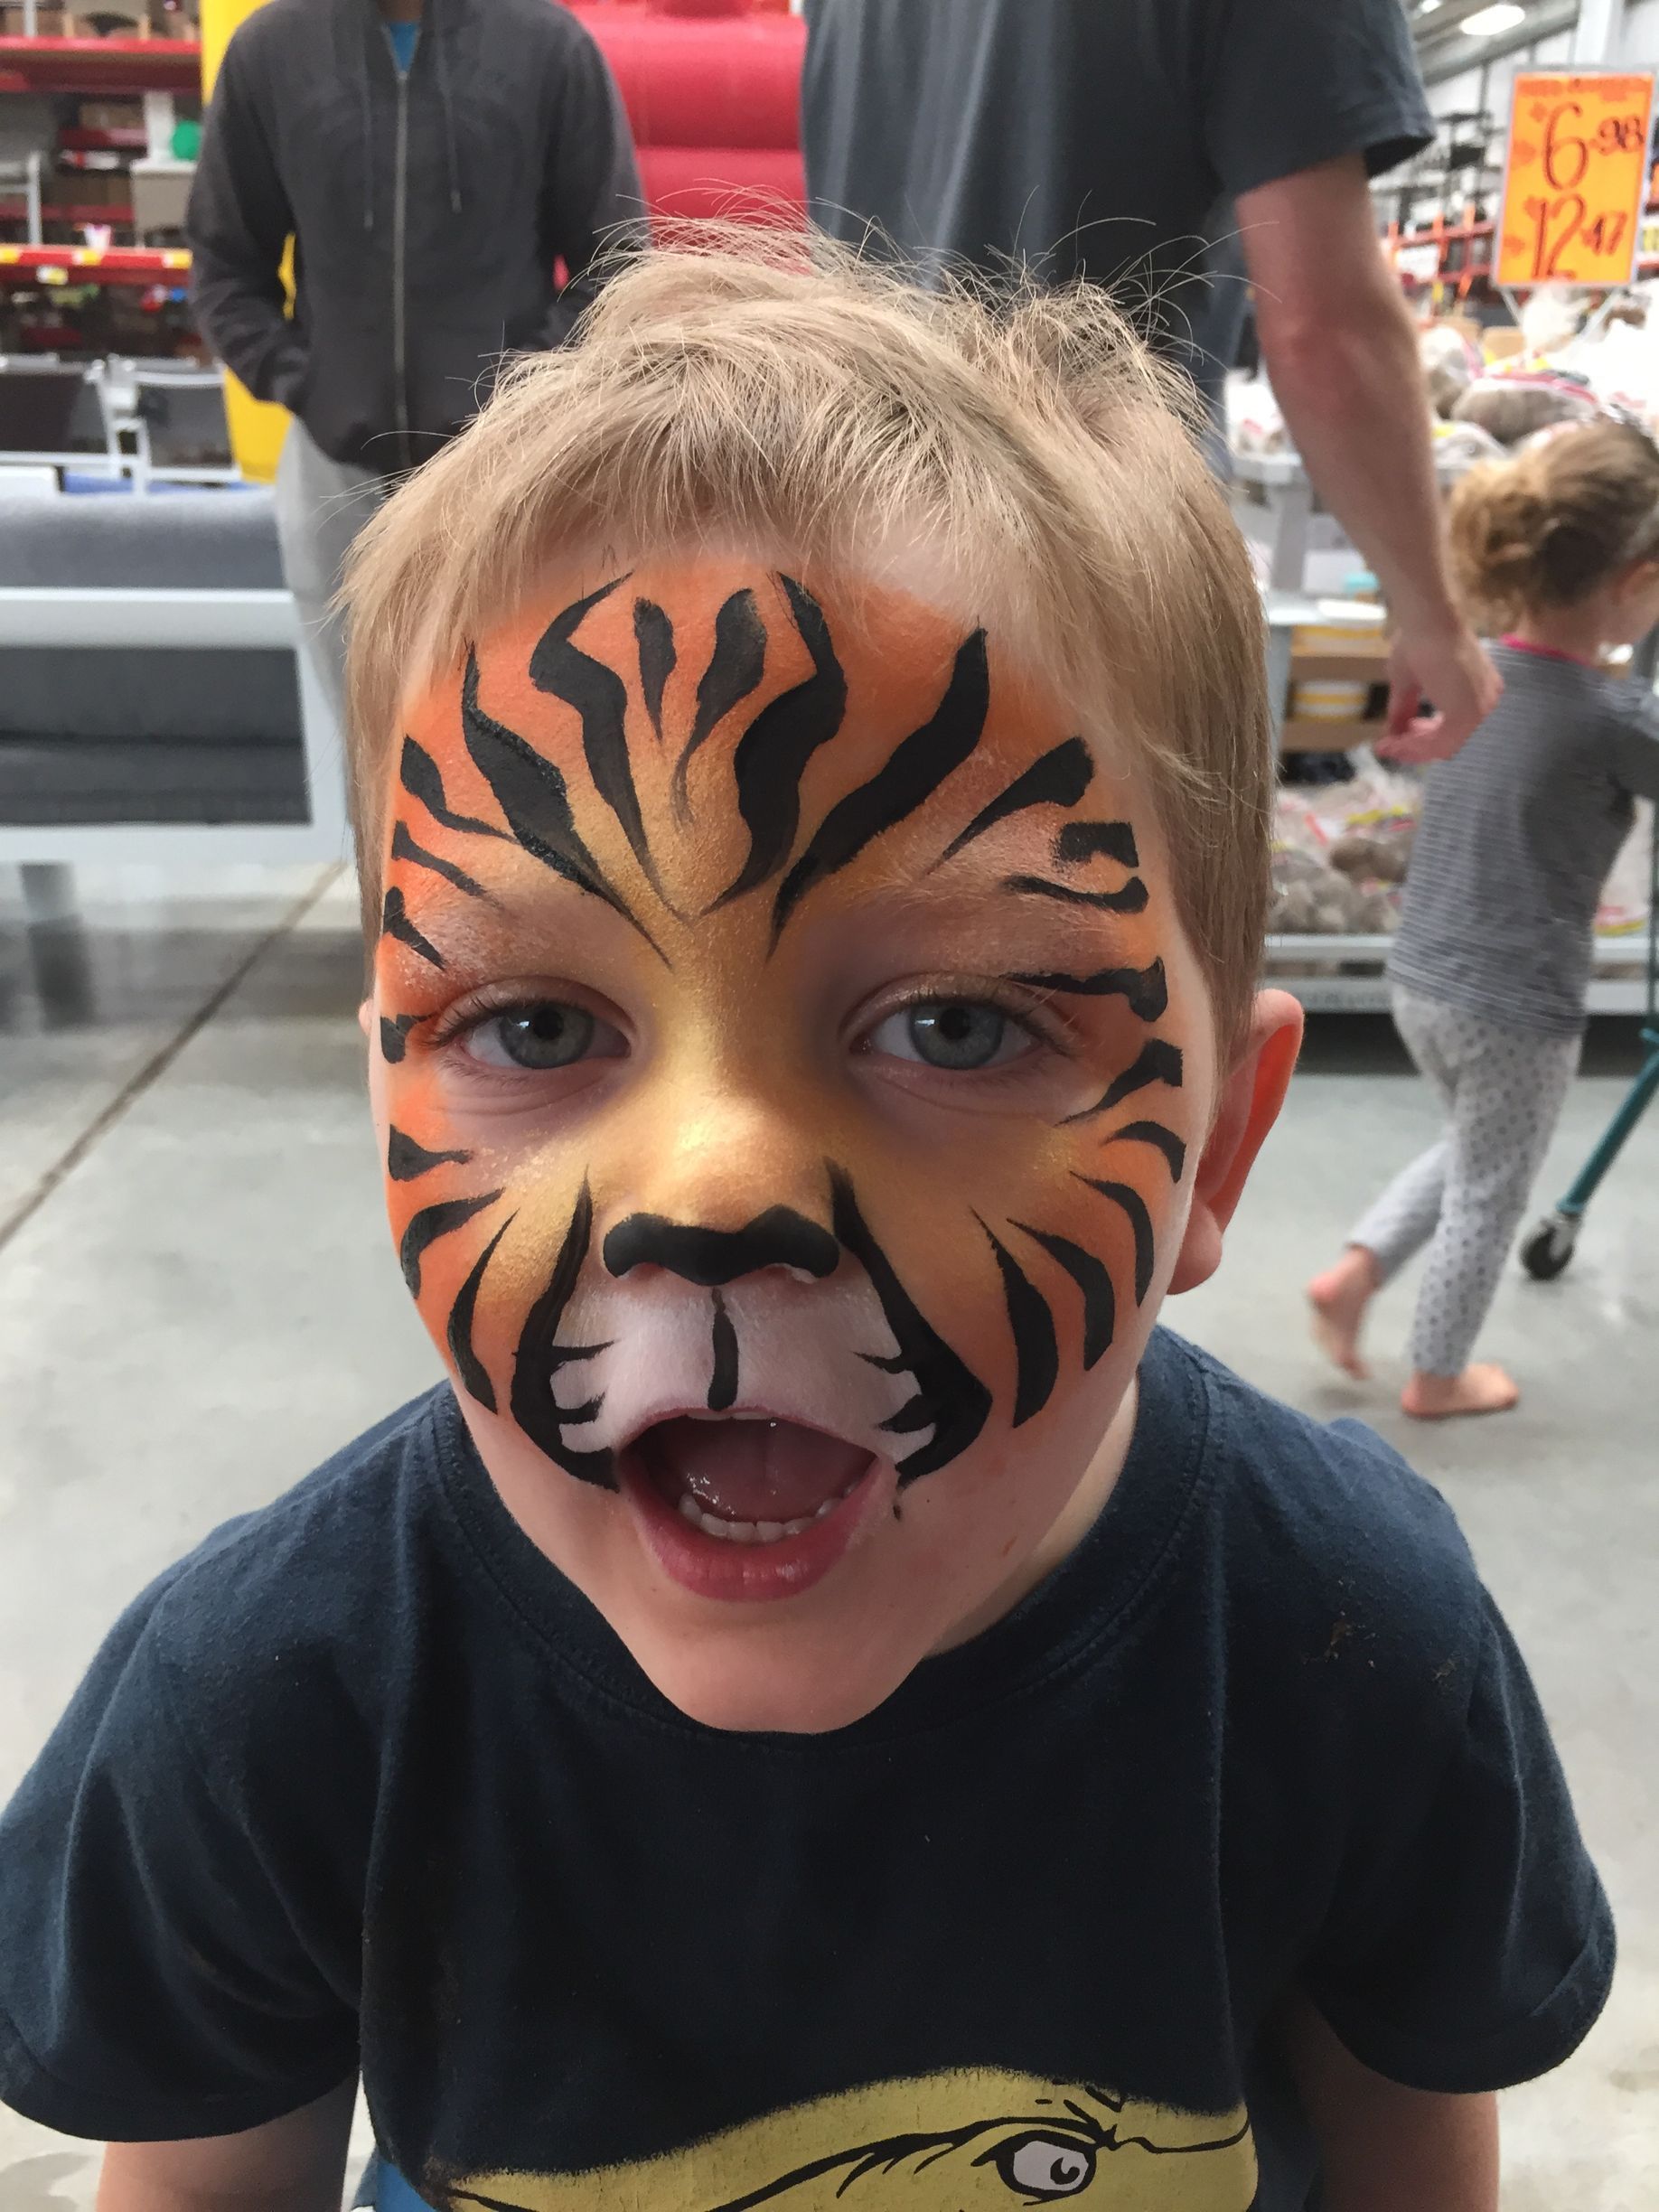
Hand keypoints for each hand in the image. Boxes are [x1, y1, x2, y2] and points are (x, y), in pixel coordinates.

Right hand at [1376, 623, 1501, 764]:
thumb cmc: (1418, 641)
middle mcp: (1487, 702)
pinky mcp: (1469, 715)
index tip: (1398, 740)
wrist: (1427, 621)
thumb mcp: (1408, 682)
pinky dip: (1416, 748)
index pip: (1455, 729)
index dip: (1424, 740)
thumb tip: (1392, 733)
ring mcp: (1481, 709)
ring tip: (1389, 744)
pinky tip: (1396, 742)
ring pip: (1445, 747)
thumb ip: (1404, 710)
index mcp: (1480, 691)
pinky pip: (1441, 745)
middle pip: (1451, 741)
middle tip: (1391, 746)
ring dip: (1413, 749)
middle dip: (1416, 747)